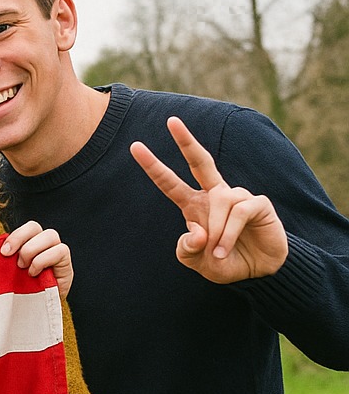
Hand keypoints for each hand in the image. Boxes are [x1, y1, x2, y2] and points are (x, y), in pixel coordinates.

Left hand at [0, 222, 72, 298]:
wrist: (25, 317)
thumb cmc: (12, 293)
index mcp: (27, 244)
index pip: (27, 227)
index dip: (16, 235)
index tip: (3, 252)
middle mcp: (42, 246)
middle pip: (36, 227)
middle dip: (20, 238)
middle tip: (8, 256)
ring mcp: (56, 255)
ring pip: (51, 236)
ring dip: (32, 249)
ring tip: (22, 268)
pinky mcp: (66, 268)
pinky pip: (61, 251)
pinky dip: (44, 259)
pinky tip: (33, 274)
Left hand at [130, 116, 287, 282]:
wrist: (256, 272)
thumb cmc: (223, 262)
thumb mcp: (195, 261)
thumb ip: (186, 249)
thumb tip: (195, 231)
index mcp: (193, 205)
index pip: (169, 183)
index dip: (153, 166)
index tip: (135, 147)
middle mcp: (214, 195)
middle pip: (199, 162)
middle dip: (186, 141)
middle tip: (171, 121)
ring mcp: (237, 197)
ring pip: (220, 202)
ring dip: (217, 231)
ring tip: (218, 252)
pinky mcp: (258, 203)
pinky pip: (239, 211)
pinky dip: (230, 233)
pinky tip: (226, 247)